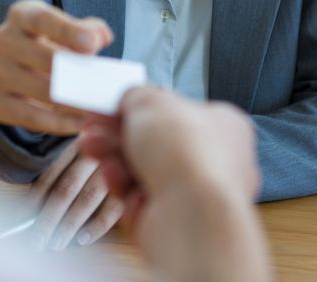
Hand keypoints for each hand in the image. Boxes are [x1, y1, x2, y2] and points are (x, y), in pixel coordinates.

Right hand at [0, 0, 112, 135]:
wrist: (19, 69)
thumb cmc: (53, 44)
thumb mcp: (69, 30)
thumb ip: (89, 30)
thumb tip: (101, 37)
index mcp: (22, 14)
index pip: (43, 20)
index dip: (68, 32)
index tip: (92, 46)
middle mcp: (3, 40)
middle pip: (43, 59)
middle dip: (76, 76)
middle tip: (102, 91)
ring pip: (40, 91)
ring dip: (72, 104)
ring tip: (97, 111)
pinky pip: (30, 116)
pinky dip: (57, 123)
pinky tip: (78, 124)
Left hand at [27, 140, 123, 250]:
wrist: (137, 137)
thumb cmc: (102, 148)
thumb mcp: (78, 148)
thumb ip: (59, 169)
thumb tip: (33, 207)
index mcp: (76, 140)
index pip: (50, 173)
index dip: (34, 198)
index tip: (21, 219)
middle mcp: (96, 150)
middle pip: (66, 188)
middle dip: (48, 219)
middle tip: (36, 241)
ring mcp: (116, 166)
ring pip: (87, 199)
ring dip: (69, 225)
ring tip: (55, 244)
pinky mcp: (134, 183)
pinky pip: (113, 209)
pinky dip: (97, 226)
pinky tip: (82, 239)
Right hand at [80, 88, 271, 281]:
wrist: (190, 213)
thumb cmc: (186, 152)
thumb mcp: (152, 101)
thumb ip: (138, 96)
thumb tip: (130, 100)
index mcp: (224, 126)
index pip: (178, 113)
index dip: (142, 108)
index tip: (113, 107)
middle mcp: (215, 162)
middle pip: (156, 143)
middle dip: (117, 135)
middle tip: (93, 129)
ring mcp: (195, 194)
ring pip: (144, 171)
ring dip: (115, 158)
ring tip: (92, 149)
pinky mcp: (175, 220)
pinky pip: (139, 197)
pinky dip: (123, 186)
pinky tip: (114, 177)